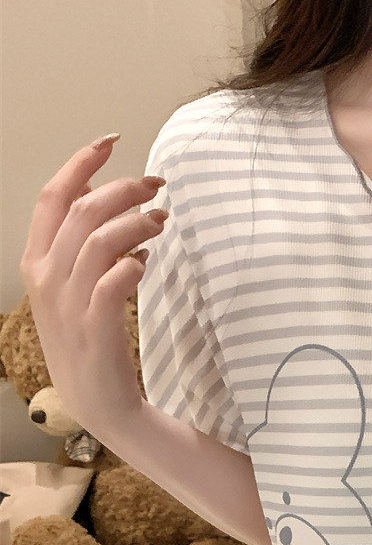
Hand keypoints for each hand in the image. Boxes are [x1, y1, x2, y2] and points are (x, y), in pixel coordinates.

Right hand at [19, 137, 168, 435]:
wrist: (101, 403)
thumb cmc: (91, 342)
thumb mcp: (71, 288)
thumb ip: (78, 244)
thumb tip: (98, 195)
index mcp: (36, 261)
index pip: (52, 196)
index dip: (81, 163)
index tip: (111, 141)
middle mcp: (47, 277)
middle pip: (83, 209)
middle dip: (124, 187)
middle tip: (158, 185)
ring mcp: (69, 302)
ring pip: (101, 237)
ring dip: (137, 221)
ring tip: (162, 221)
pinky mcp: (97, 325)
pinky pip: (115, 278)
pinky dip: (134, 262)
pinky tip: (146, 262)